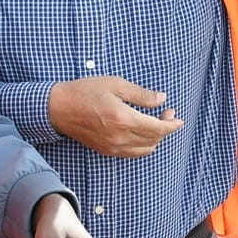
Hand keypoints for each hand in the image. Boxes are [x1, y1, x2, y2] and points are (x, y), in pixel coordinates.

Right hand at [47, 76, 184, 157]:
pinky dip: (143, 144)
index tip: (178, 118)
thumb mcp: (115, 84)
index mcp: (124, 119)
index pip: (157, 128)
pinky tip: (142, 132)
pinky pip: (132, 152)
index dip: (171, 124)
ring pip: (144, 149)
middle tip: (167, 113)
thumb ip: (141, 95)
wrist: (59, 108)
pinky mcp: (106, 150)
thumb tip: (161, 99)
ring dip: (155, 138)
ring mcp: (112, 147)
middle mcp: (120, 137)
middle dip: (165, 128)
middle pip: (153, 140)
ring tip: (155, 122)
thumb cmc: (85, 92)